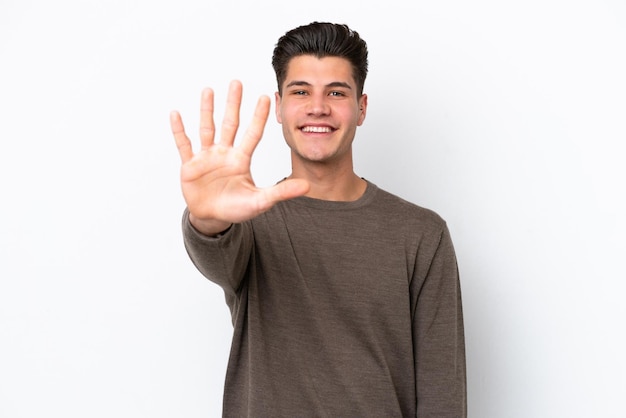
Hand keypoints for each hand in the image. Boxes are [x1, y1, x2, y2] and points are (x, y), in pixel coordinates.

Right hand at [170, 80, 308, 234]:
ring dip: (207, 110)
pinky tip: (176, 114)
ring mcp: (207, 157)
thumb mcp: (261, 201)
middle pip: (230, 124)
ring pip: (207, 128)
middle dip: (233, 103)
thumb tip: (307, 186)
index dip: (259, 116)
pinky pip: (184, 144)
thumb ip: (282, 192)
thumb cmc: (236, 209)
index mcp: (241, 159)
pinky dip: (179, 130)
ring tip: (208, 90)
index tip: (266, 97)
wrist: (213, 218)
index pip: (253, 133)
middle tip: (237, 82)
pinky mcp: (190, 165)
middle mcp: (225, 153)